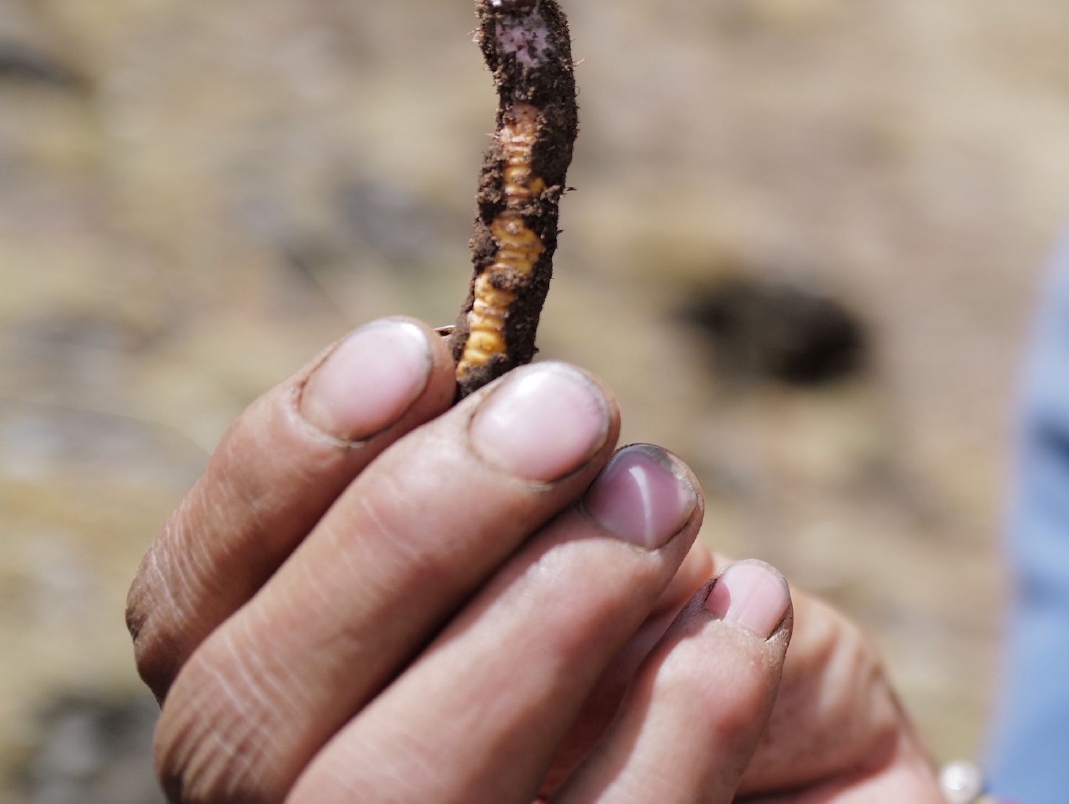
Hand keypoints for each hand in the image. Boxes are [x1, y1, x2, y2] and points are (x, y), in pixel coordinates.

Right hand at [126, 317, 943, 802]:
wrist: (839, 798)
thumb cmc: (735, 674)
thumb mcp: (653, 564)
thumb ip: (571, 501)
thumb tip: (548, 438)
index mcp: (294, 705)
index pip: (194, 604)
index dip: (284, 465)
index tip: (419, 345)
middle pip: (249, 708)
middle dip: (415, 525)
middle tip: (578, 408)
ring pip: (381, 789)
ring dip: (540, 612)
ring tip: (668, 505)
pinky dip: (671, 724)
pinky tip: (748, 623)